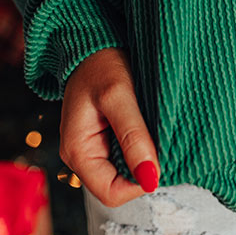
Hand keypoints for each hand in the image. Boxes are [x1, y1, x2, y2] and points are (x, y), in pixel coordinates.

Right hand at [59, 46, 160, 206]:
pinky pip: (125, 153)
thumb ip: (133, 137)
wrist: (92, 41)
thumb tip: (151, 178)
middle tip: (158, 138)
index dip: (138, 183)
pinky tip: (147, 125)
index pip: (111, 193)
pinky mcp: (104, 137)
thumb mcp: (118, 96)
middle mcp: (81, 155)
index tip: (158, 158)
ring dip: (142, 155)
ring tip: (152, 128)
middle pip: (118, 184)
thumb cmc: (100, 63)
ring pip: (124, 169)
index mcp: (77, 151)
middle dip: (141, 168)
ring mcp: (93, 147)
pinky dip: (140, 144)